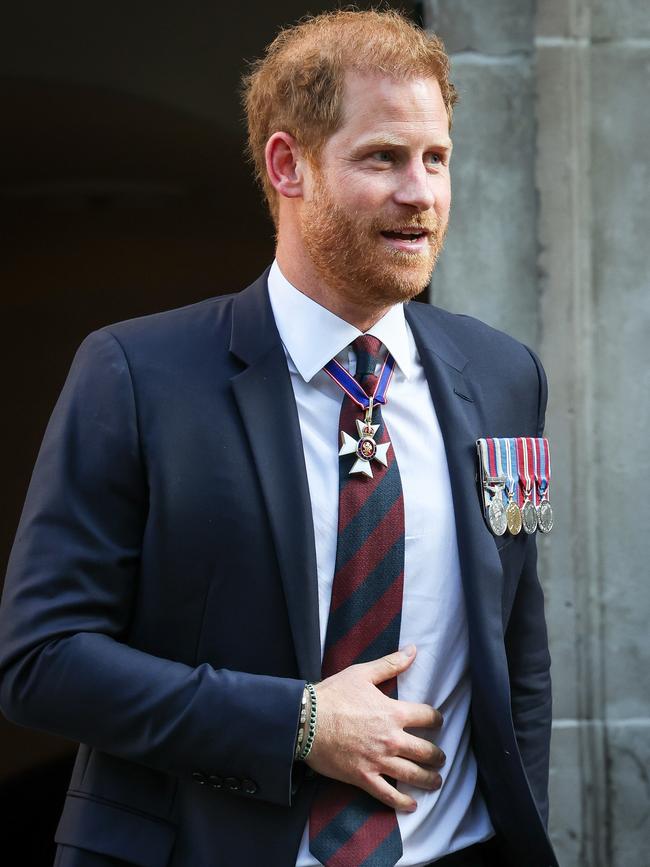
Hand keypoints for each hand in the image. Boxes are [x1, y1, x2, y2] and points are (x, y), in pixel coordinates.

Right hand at [305, 645, 443, 810]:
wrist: (304, 720)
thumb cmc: (333, 694)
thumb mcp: (362, 674)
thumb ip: (390, 664)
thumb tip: (413, 650)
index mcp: (393, 712)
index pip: (427, 717)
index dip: (436, 719)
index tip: (437, 723)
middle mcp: (391, 739)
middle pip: (425, 751)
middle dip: (437, 756)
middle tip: (440, 758)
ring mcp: (378, 760)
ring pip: (413, 775)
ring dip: (429, 780)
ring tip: (436, 781)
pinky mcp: (363, 777)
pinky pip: (388, 795)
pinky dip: (402, 802)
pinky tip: (412, 805)